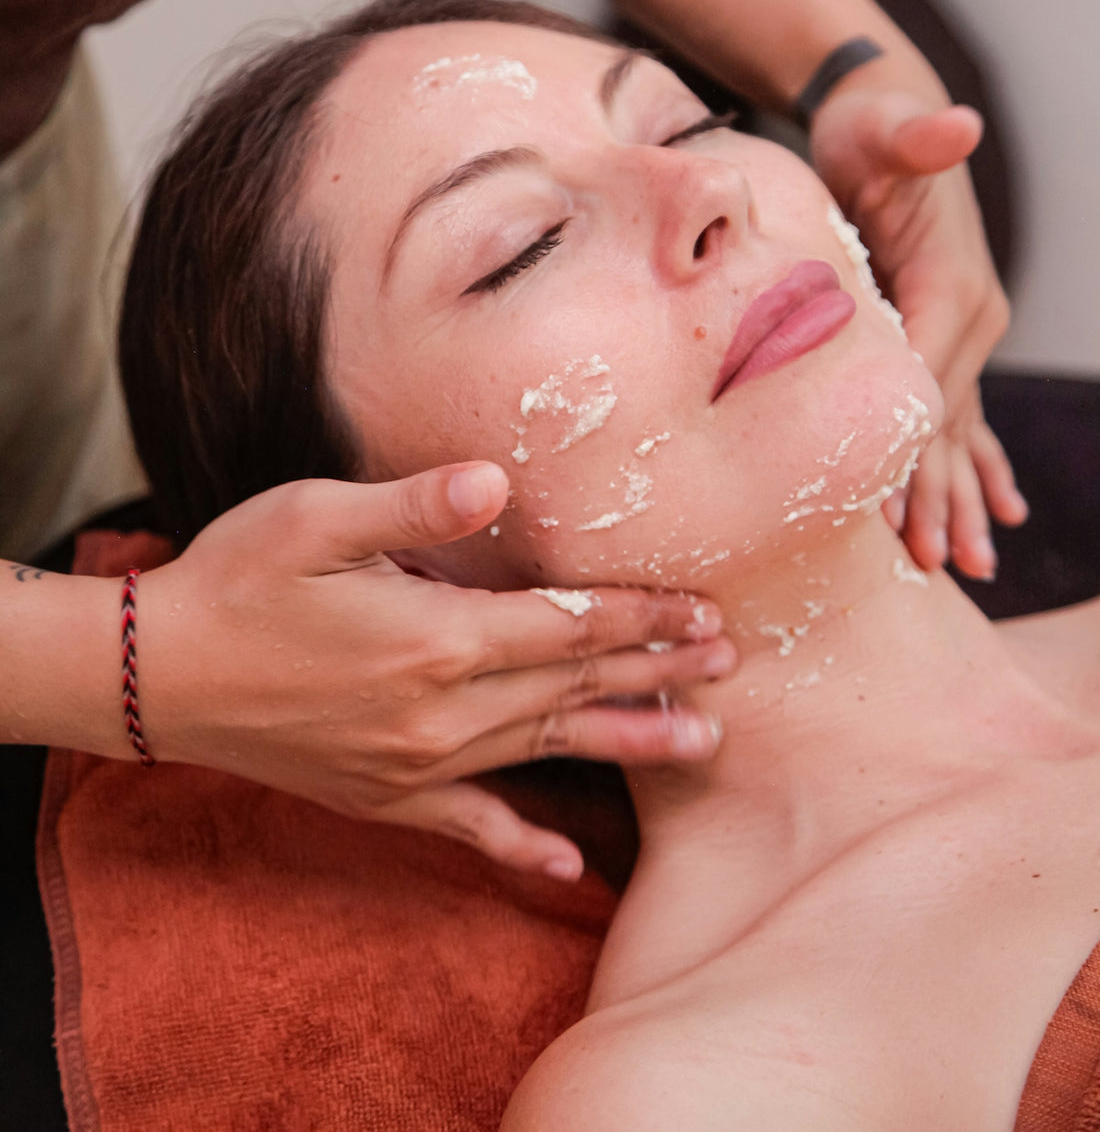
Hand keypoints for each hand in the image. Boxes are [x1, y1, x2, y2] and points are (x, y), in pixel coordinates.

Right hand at [137, 463, 731, 878]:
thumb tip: (499, 478)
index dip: (642, 615)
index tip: (705, 609)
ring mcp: (417, 765)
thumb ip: (415, 506)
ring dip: (628, 741)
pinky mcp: (387, 798)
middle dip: (658, 670)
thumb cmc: (239, 578)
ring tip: (699, 739)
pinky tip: (570, 866)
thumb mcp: (317, 519)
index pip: (569, 626)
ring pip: (549, 753)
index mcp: (436, 637)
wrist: (160, 676)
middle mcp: (442, 712)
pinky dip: (524, 845)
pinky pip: (474, 827)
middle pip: (576, 689)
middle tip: (731, 662)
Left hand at [810, 87, 1027, 576]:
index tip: (888, 507)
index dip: (909, 444)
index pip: (929, 378)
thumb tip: (956, 125)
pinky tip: (985, 513)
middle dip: (939, 493)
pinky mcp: (940, 333)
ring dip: (954, 496)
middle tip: (935, 563)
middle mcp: (970, 314)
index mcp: (953, 284)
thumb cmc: (870, 129)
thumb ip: (917, 139)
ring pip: (955, 428)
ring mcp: (961, 328)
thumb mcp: (884, 130)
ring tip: (961, 564)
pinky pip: (954, 411)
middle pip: (948, 420)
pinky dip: (963, 462)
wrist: (884, 118)